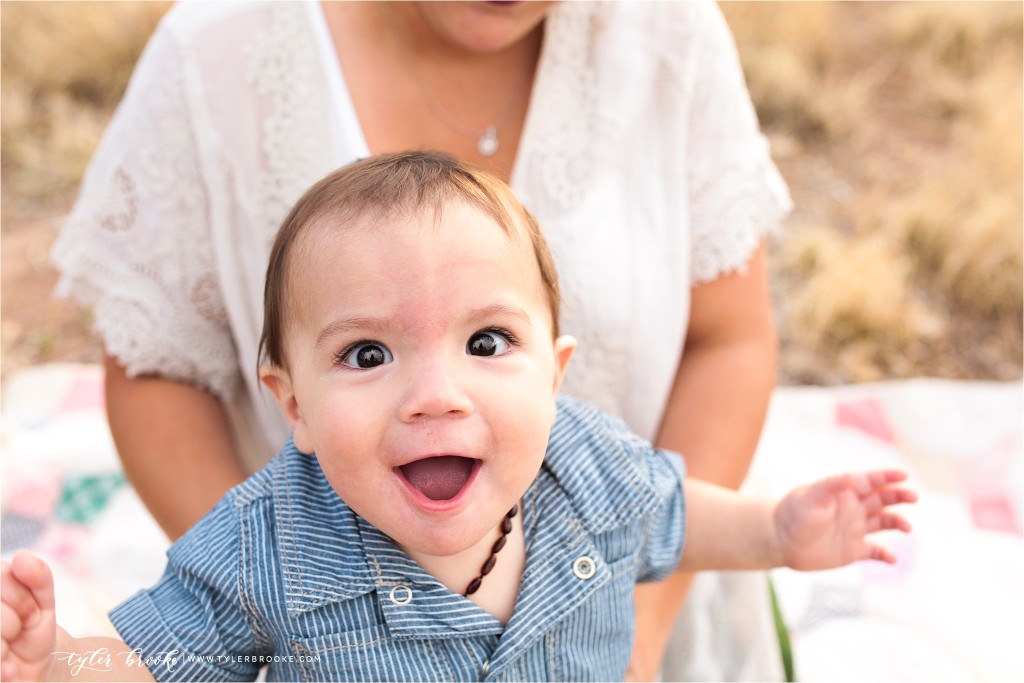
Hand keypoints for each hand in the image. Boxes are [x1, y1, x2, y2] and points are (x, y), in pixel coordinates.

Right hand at [2, 552, 57, 680]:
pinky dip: (3, 668)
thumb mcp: (43, 602)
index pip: (1, 575)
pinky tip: (8, 670)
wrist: (33, 670)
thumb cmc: (32, 631)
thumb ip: (38, 577)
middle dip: (16, 620)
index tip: (30, 612)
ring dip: (6, 646)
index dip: (22, 597)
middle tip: (19, 631)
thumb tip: (21, 557)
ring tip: (9, 650)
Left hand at [775, 470, 916, 569]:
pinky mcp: (853, 550)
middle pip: (883, 499)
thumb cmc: (793, 513)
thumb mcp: (811, 496)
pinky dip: (886, 555)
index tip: (904, 475)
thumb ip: (832, 486)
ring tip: (906, 527)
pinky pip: (876, 552)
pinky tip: (892, 558)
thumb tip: (852, 476)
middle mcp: (853, 509)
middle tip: (913, 497)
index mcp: (844, 492)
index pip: (870, 481)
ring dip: (898, 522)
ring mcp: (855, 529)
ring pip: (884, 523)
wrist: (780, 540)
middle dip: (899, 497)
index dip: (887, 477)